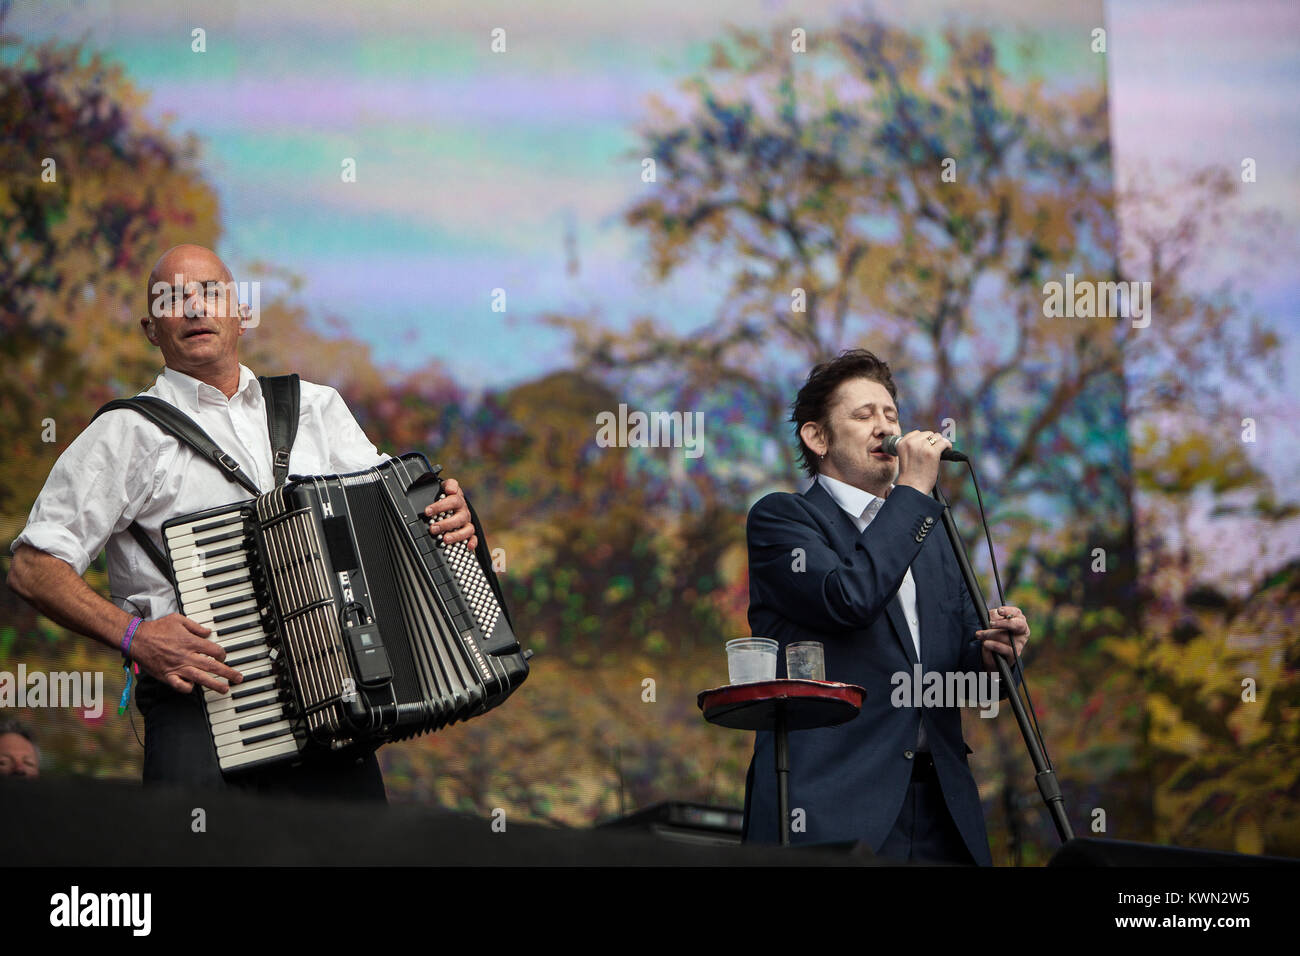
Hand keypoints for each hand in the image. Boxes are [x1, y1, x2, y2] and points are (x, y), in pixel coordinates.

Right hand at [128, 613, 243, 694]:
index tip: (223, 657)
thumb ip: (196, 626)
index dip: (223, 654)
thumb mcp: (179, 619)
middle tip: (238, 678)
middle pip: (213, 667)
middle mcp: (187, 656)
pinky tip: (193, 686)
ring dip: (215, 685)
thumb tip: (208, 632)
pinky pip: (181, 686)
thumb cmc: (157, 628)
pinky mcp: (167, 676)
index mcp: (191, 642)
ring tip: (225, 689)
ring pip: (201, 679)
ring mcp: (178, 667)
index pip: (215, 651)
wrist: (137, 639)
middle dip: (228, 673)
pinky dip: (188, 688)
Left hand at [425, 477, 478, 550]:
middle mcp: (463, 510)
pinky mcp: (469, 531)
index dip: (441, 505)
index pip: (453, 499)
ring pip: (468, 529)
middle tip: (433, 528)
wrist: (451, 499)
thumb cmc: (444, 495)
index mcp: (457, 498)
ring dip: (457, 535)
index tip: (427, 511)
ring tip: (445, 539)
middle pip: (459, 517)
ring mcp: (467, 521)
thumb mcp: (442, 487)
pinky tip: (468, 546)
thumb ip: (446, 485)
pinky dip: (472, 542)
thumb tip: (450, 489)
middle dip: (446, 524)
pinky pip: (474, 537)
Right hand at [893, 429, 951, 495]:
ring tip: (941, 449)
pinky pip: (943, 443)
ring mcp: (922, 446)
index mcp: (902, 443)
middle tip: (934, 450)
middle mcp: (911, 442)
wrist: (911, 487)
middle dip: (932, 441)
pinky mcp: (932, 452)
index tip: (927, 446)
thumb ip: (913, 447)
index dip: (923, 440)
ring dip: (940, 442)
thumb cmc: (910, 476)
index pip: (916, 433)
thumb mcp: (906, 457)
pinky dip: (947, 445)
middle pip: (927, 434)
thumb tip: (931, 439)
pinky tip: (947, 449)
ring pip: (936, 436)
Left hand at [977, 605, 1029, 672]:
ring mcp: (1020, 643)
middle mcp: (1022, 631)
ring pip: (1008, 637)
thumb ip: (994, 617)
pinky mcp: (1015, 654)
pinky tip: (986, 643)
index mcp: (1018, 619)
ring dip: (991, 635)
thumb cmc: (994, 634)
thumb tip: (993, 614)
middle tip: (991, 623)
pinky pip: (1006, 650)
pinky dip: (995, 646)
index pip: (1016, 612)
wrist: (992, 654)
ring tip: (979, 634)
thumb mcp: (992, 623)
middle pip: (1017, 624)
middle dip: (1003, 623)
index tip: (999, 611)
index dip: (1008, 611)